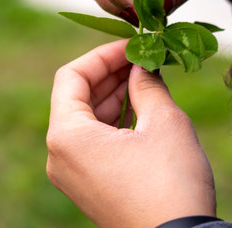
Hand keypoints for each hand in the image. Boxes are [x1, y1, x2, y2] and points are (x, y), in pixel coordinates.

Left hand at [46, 40, 215, 226]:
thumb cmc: (171, 185)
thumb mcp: (164, 123)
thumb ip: (147, 85)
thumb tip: (141, 66)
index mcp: (67, 136)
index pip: (71, 77)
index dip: (102, 56)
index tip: (131, 46)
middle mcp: (59, 155)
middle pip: (77, 97)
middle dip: (110, 74)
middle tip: (142, 58)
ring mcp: (72, 172)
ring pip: (87, 119)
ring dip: (114, 95)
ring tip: (145, 78)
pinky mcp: (88, 183)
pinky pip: (94, 140)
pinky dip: (114, 120)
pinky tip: (140, 106)